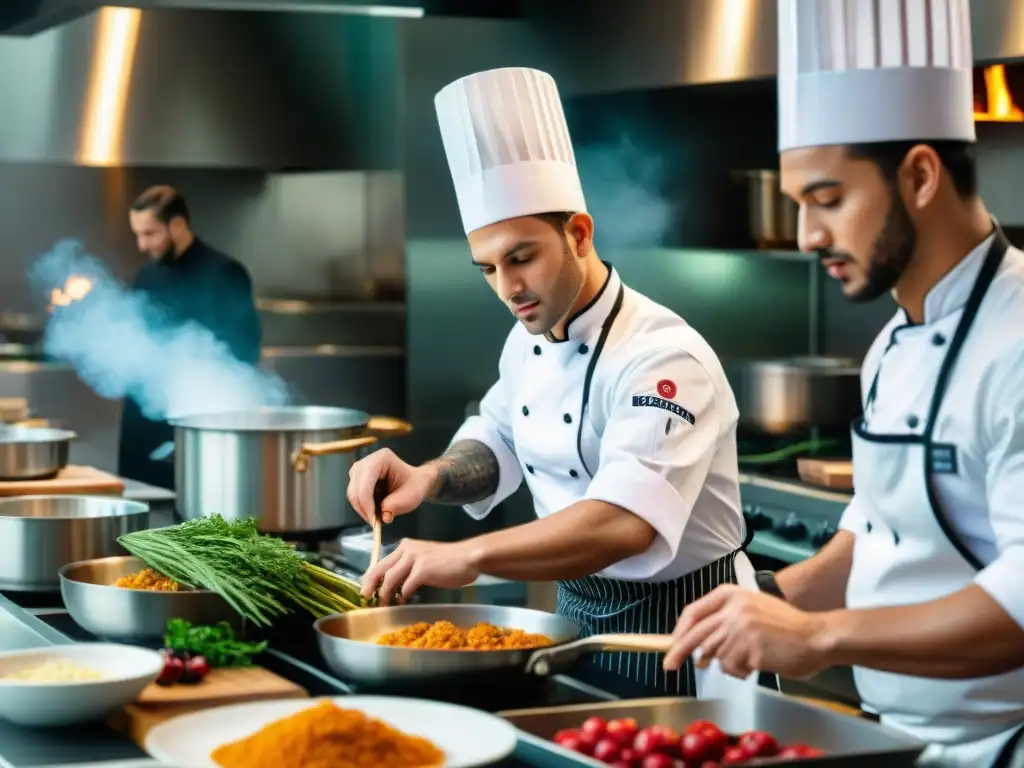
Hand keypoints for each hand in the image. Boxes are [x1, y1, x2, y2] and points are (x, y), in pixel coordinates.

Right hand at [347, 448, 436, 523]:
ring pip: (352, 493)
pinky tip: (374, 509)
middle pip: (355, 489)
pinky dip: (362, 506)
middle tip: (375, 522)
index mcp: (382, 458)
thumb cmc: (414, 485)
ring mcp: (360, 468)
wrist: (415, 481)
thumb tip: (383, 517)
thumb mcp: (410, 497)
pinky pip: (354, 495)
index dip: (367, 504)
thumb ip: (395, 506)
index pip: (365, 484)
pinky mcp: (357, 477)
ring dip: (362, 508)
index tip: (374, 520)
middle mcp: (368, 460)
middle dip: (364, 509)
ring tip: (377, 516)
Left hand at [360, 538, 478, 604]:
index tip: (366, 589)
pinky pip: (405, 587)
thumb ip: (408, 567)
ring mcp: (414, 558)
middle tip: (365, 599)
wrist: (468, 557)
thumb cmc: (449, 561)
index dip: (370, 577)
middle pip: (380, 569)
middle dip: (370, 586)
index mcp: (405, 546)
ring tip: (384, 605)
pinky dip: (401, 597)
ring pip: (390, 579)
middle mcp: (407, 549)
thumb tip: (393, 585)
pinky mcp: (423, 569)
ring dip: (385, 595)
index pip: (381, 562)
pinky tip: (402, 602)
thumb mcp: (423, 559)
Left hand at [663, 584, 831, 679]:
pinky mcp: (750, 649)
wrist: (816, 636)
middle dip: (678, 652)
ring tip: (748, 657)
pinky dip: (740, 671)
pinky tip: (758, 662)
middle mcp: (733, 609)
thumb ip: (724, 620)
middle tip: (668, 665)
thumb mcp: (751, 609)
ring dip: (727, 662)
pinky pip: (732, 667)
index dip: (679, 630)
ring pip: (714, 654)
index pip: (694, 612)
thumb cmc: (786, 627)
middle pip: (695, 634)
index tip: (672, 643)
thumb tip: (697, 645)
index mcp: (731, 594)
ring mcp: (741, 629)